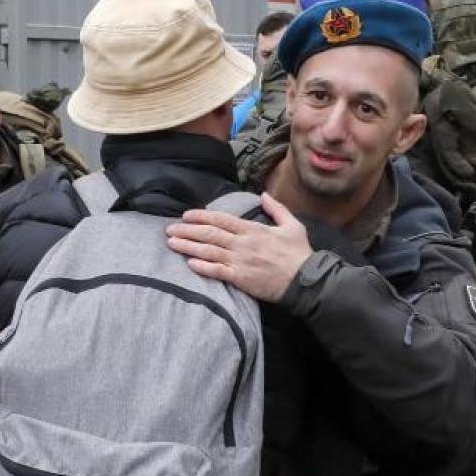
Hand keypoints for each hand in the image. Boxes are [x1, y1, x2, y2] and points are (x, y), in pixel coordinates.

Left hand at [166, 193, 313, 302]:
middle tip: (170, 229)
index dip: (201, 216)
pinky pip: (217, 271)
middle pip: (209, 234)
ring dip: (188, 246)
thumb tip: (264, 195)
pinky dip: (202, 266)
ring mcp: (240, 261)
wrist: (305, 280)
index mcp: (253, 230)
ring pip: (209, 250)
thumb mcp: (293, 225)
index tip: (186, 215)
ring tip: (171, 243)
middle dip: (187, 230)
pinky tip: (189, 263)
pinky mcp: (241, 278)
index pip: (221, 219)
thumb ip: (277, 209)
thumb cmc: (299, 253)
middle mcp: (243, 243)